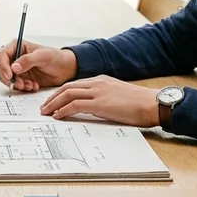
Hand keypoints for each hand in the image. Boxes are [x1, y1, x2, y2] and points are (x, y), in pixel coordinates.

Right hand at [0, 40, 77, 90]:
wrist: (65, 69)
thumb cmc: (55, 57)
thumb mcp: (43, 56)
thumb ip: (28, 60)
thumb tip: (14, 67)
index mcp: (17, 47)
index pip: (1, 55)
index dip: (3, 66)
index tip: (9, 75)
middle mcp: (15, 57)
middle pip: (1, 68)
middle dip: (9, 78)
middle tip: (20, 84)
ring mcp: (18, 69)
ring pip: (7, 79)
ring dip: (17, 84)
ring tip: (30, 85)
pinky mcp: (22, 78)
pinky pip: (16, 85)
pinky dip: (23, 88)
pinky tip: (34, 86)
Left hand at [40, 75, 158, 126]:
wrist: (152, 104)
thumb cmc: (140, 103)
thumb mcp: (118, 95)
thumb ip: (104, 97)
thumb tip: (94, 107)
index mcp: (101, 80)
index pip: (75, 84)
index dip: (61, 92)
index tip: (53, 101)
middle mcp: (97, 82)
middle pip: (67, 87)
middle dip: (53, 97)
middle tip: (43, 107)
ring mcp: (98, 91)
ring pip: (68, 94)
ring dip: (53, 103)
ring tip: (46, 112)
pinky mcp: (100, 103)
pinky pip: (75, 105)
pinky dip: (63, 110)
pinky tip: (57, 116)